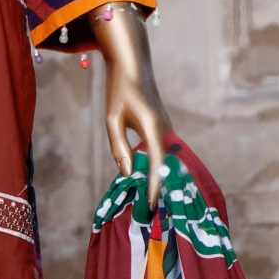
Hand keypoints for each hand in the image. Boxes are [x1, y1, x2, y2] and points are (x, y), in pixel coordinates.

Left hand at [91, 4, 172, 206]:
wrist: (133, 63)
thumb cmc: (119, 89)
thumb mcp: (112, 119)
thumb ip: (119, 147)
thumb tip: (127, 172)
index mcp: (152, 127)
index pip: (156, 164)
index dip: (153, 187)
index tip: (151, 206)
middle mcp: (165, 129)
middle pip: (164, 165)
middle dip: (158, 189)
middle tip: (152, 214)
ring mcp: (167, 127)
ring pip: (165, 159)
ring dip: (159, 179)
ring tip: (152, 203)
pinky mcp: (163, 127)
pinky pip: (163, 152)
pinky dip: (158, 167)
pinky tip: (151, 180)